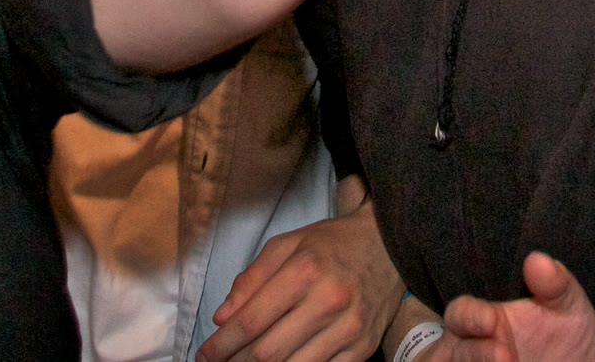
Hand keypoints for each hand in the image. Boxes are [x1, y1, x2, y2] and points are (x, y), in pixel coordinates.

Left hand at [199, 202, 403, 361]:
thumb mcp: (288, 244)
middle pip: (269, 352)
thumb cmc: (332, 244)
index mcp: (305, 271)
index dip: (223, 344)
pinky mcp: (364, 348)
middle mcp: (328, 302)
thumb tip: (222, 318)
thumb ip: (252, 279)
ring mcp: (349, 329)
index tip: (205, 355)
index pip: (252, 320)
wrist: (390, 246)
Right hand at [426, 254, 594, 361]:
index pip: (461, 313)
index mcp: (486, 320)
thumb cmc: (570, 340)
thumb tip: (537, 259)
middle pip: (452, 350)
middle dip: (472, 353)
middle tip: (504, 358)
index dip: (469, 317)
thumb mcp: (569, 310)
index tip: (491, 322)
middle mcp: (475, 348)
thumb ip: (555, 284)